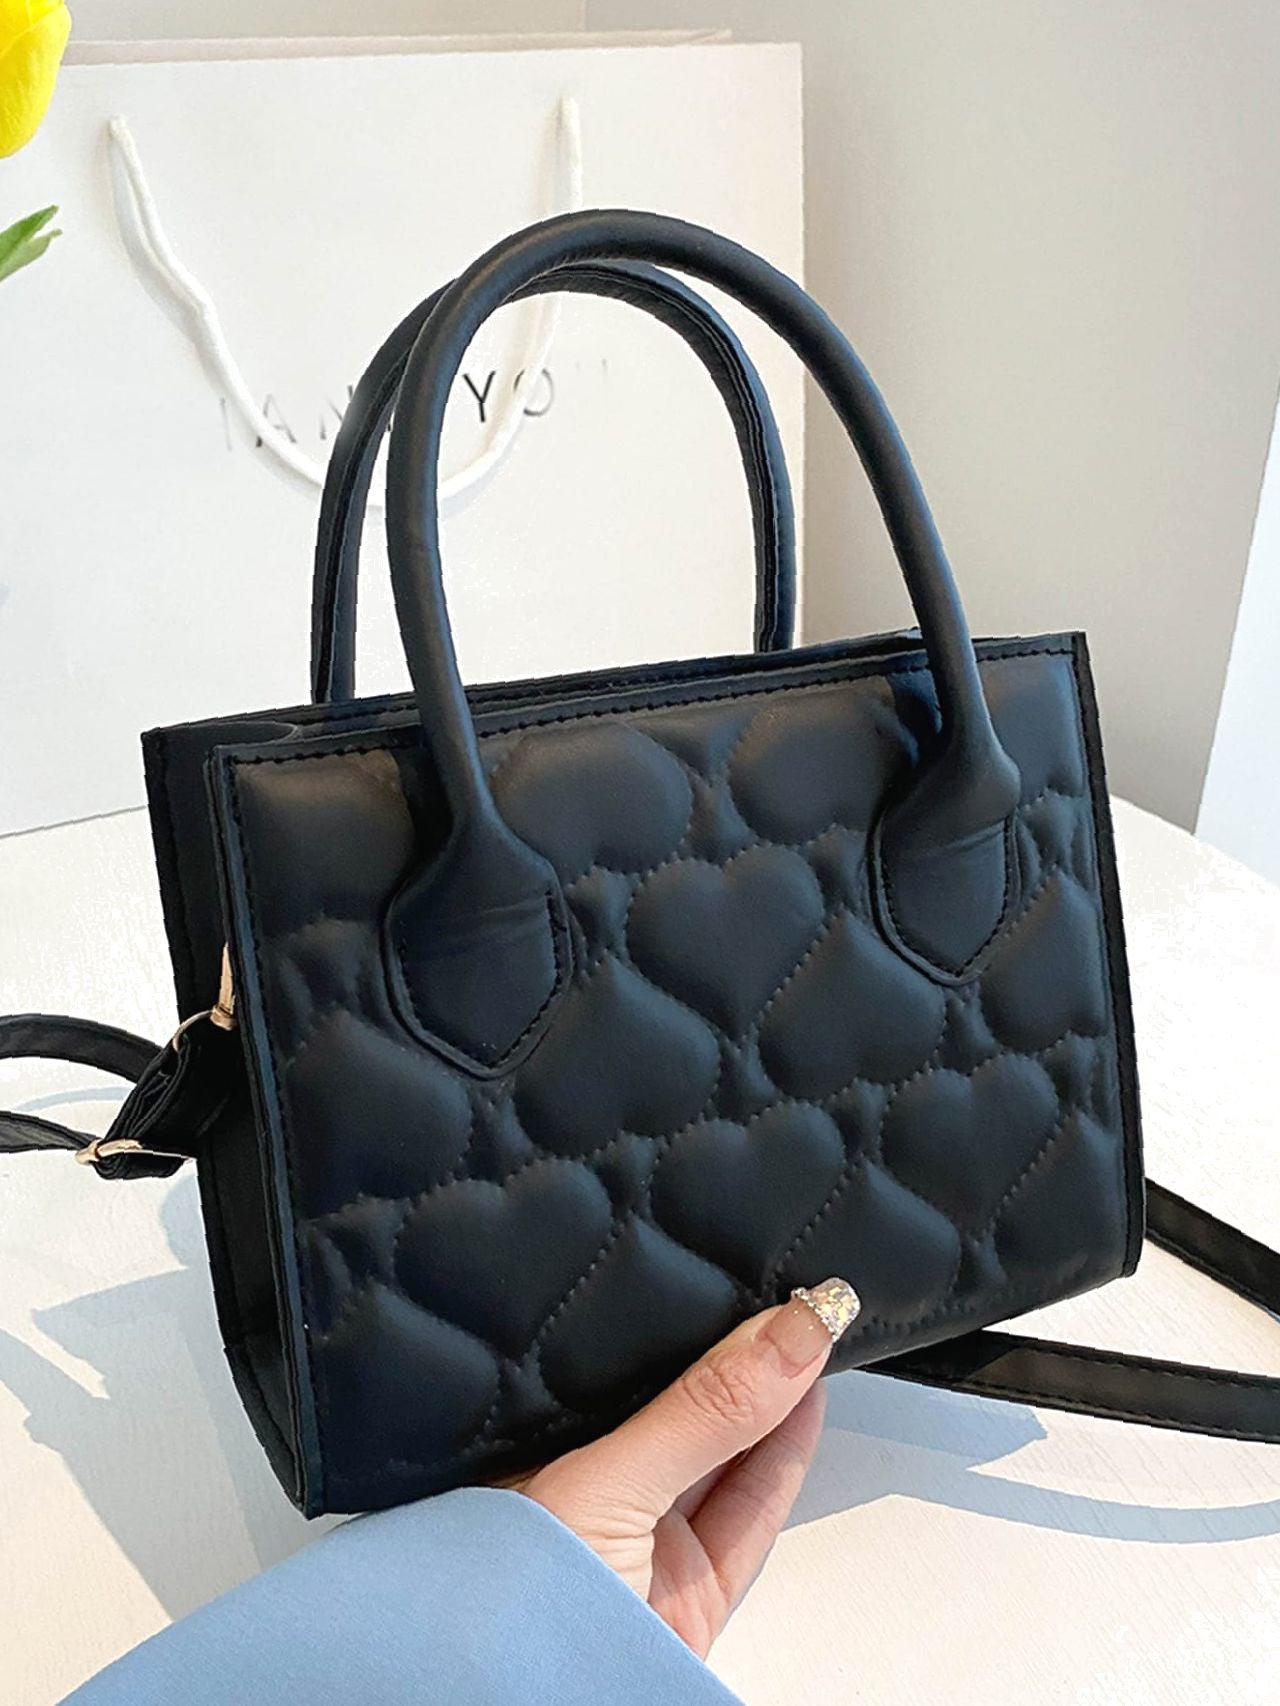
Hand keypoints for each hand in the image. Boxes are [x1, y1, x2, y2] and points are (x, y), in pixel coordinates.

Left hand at [513, 1277, 857, 1657]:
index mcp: (533, 1455)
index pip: (616, 1370)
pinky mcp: (692, 1599)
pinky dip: (783, 1458)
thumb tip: (793, 1327)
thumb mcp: (609, 1484)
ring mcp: (642, 1548)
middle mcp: (587, 1496)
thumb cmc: (520, 1608)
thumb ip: (703, 1410)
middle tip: (791, 1288)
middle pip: (677, 1411)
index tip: (735, 1269)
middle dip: (733, 1356)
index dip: (677, 1322)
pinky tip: (805, 1398)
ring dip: (772, 1398)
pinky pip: (747, 1514)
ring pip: (722, 1456)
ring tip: (811, 1324)